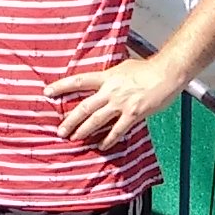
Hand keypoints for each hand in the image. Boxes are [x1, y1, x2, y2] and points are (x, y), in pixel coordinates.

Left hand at [45, 52, 181, 150]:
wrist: (166, 73)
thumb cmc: (148, 69)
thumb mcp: (124, 67)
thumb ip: (111, 76)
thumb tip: (104, 80)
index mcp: (107, 77)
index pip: (79, 81)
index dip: (61, 86)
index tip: (47, 92)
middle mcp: (110, 91)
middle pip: (84, 107)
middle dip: (70, 120)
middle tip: (60, 130)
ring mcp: (121, 104)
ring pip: (97, 120)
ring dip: (84, 131)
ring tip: (74, 139)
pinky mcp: (133, 114)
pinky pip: (117, 131)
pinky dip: (108, 140)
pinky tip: (102, 146)